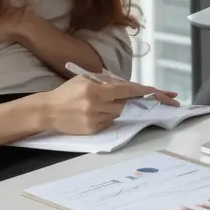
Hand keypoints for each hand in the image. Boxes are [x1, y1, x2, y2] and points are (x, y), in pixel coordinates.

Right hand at [42, 77, 178, 134]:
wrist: (48, 110)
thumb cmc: (68, 92)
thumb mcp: (86, 79)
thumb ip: (108, 82)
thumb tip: (129, 87)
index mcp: (96, 89)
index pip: (127, 90)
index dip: (145, 92)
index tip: (162, 93)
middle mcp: (96, 105)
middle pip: (125, 104)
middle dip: (132, 100)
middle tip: (139, 98)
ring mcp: (95, 119)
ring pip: (118, 113)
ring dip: (115, 108)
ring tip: (97, 104)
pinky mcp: (93, 131)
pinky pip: (110, 122)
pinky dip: (107, 116)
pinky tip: (93, 113)